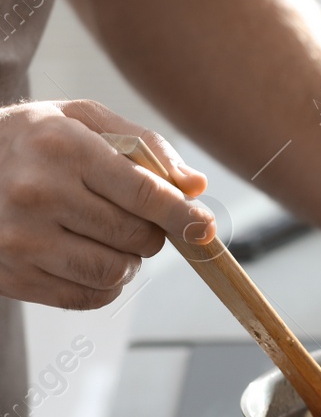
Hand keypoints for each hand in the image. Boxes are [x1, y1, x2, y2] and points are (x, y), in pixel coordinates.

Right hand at [0, 100, 212, 309]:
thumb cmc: (32, 141)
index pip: (146, 194)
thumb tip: (195, 187)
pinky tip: (84, 256)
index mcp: (62, 148)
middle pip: (138, 237)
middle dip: (149, 232)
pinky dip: (102, 283)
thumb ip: (146, 146)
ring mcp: (22, 239)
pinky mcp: (13, 274)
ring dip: (127, 261)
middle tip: (129, 217)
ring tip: (105, 236)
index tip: (205, 228)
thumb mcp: (82, 119)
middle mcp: (38, 194)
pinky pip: (88, 297)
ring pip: (117, 272)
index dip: (184, 216)